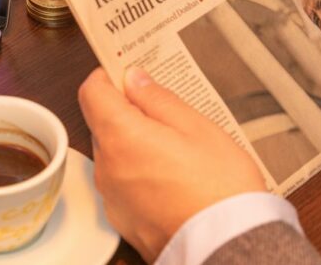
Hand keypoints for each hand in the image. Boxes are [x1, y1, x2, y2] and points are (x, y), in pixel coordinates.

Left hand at [78, 68, 265, 261]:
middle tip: (164, 113)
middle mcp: (107, 166)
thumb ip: (158, 99)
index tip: (126, 74)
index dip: (107, 77)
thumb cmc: (219, 187)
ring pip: (114, 155)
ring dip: (133, 146)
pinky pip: (122, 185)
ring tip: (176, 150)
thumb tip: (133, 79)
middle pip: (102, 124)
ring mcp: (111, 196)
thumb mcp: (196, 127)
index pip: (92, 92)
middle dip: (126, 113)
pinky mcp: (122, 219)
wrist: (229, 246)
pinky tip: (171, 179)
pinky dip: (139, 176)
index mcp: (120, 136)